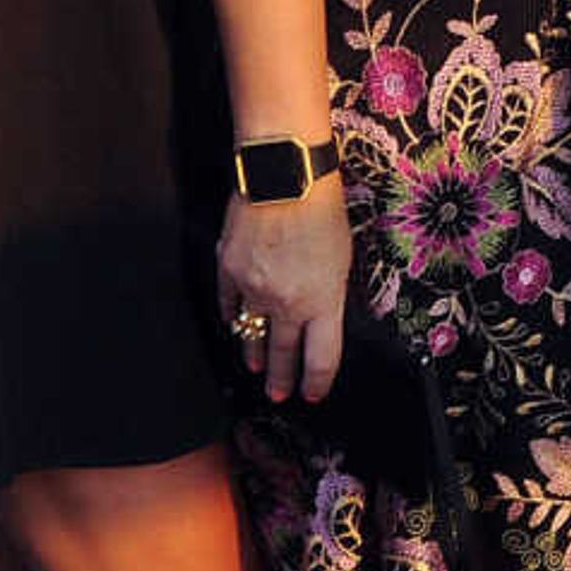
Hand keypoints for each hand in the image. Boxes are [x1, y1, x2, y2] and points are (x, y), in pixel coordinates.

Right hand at [218, 178, 351, 403]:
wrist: (283, 176)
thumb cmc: (321, 208)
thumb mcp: (342, 257)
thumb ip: (329, 292)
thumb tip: (320, 312)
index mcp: (323, 302)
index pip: (321, 358)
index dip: (316, 382)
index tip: (313, 394)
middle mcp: (287, 304)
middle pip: (283, 355)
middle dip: (281, 379)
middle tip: (279, 395)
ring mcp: (254, 290)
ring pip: (252, 334)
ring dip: (253, 354)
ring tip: (255, 369)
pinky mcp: (229, 271)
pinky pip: (229, 305)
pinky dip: (232, 318)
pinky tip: (234, 326)